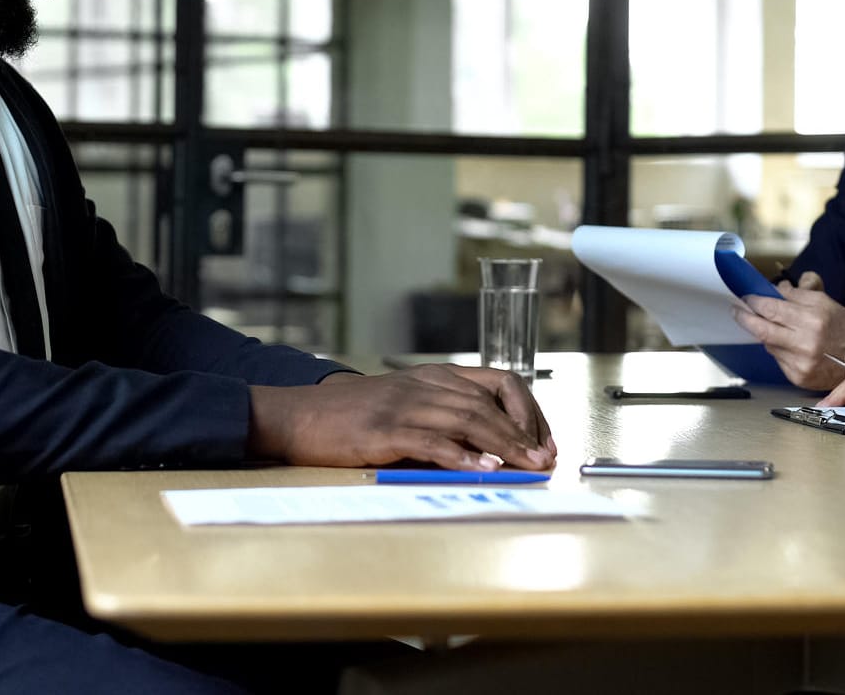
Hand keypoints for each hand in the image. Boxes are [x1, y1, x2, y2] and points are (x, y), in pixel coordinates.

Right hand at [248, 365, 556, 470]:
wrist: (299, 415)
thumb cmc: (354, 417)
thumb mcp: (407, 404)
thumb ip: (445, 418)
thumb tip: (495, 449)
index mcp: (436, 376)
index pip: (501, 383)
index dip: (529, 411)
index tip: (544, 440)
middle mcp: (426, 385)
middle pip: (490, 404)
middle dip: (525, 434)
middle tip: (545, 460)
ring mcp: (405, 406)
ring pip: (469, 419)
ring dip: (505, 445)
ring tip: (527, 466)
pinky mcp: (384, 431)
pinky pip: (432, 441)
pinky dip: (462, 455)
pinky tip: (482, 469)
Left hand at [731, 271, 844, 389]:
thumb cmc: (842, 327)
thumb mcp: (824, 302)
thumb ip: (796, 294)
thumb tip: (774, 289)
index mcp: (814, 320)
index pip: (772, 309)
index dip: (754, 302)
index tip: (745, 297)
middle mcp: (807, 343)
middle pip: (763, 329)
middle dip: (745, 318)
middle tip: (737, 310)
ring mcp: (801, 362)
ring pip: (767, 344)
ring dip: (761, 332)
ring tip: (761, 322)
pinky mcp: (798, 376)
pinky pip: (776, 358)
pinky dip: (775, 348)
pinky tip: (780, 341)